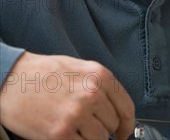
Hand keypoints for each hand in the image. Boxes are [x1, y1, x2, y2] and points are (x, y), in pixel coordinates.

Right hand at [0, 51, 134, 139]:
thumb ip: (99, 84)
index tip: (123, 131)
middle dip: (106, 129)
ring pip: (100, 139)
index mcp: (98, 75)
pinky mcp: (61, 134)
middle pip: (113, 125)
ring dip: (91, 138)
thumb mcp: (78, 68)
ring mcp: (76, 115)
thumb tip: (115, 106)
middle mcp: (91, 94)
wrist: (12, 80)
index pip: (126, 107)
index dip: (127, 123)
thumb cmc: (43, 72)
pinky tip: (69, 135)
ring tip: (78, 129)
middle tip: (92, 127)